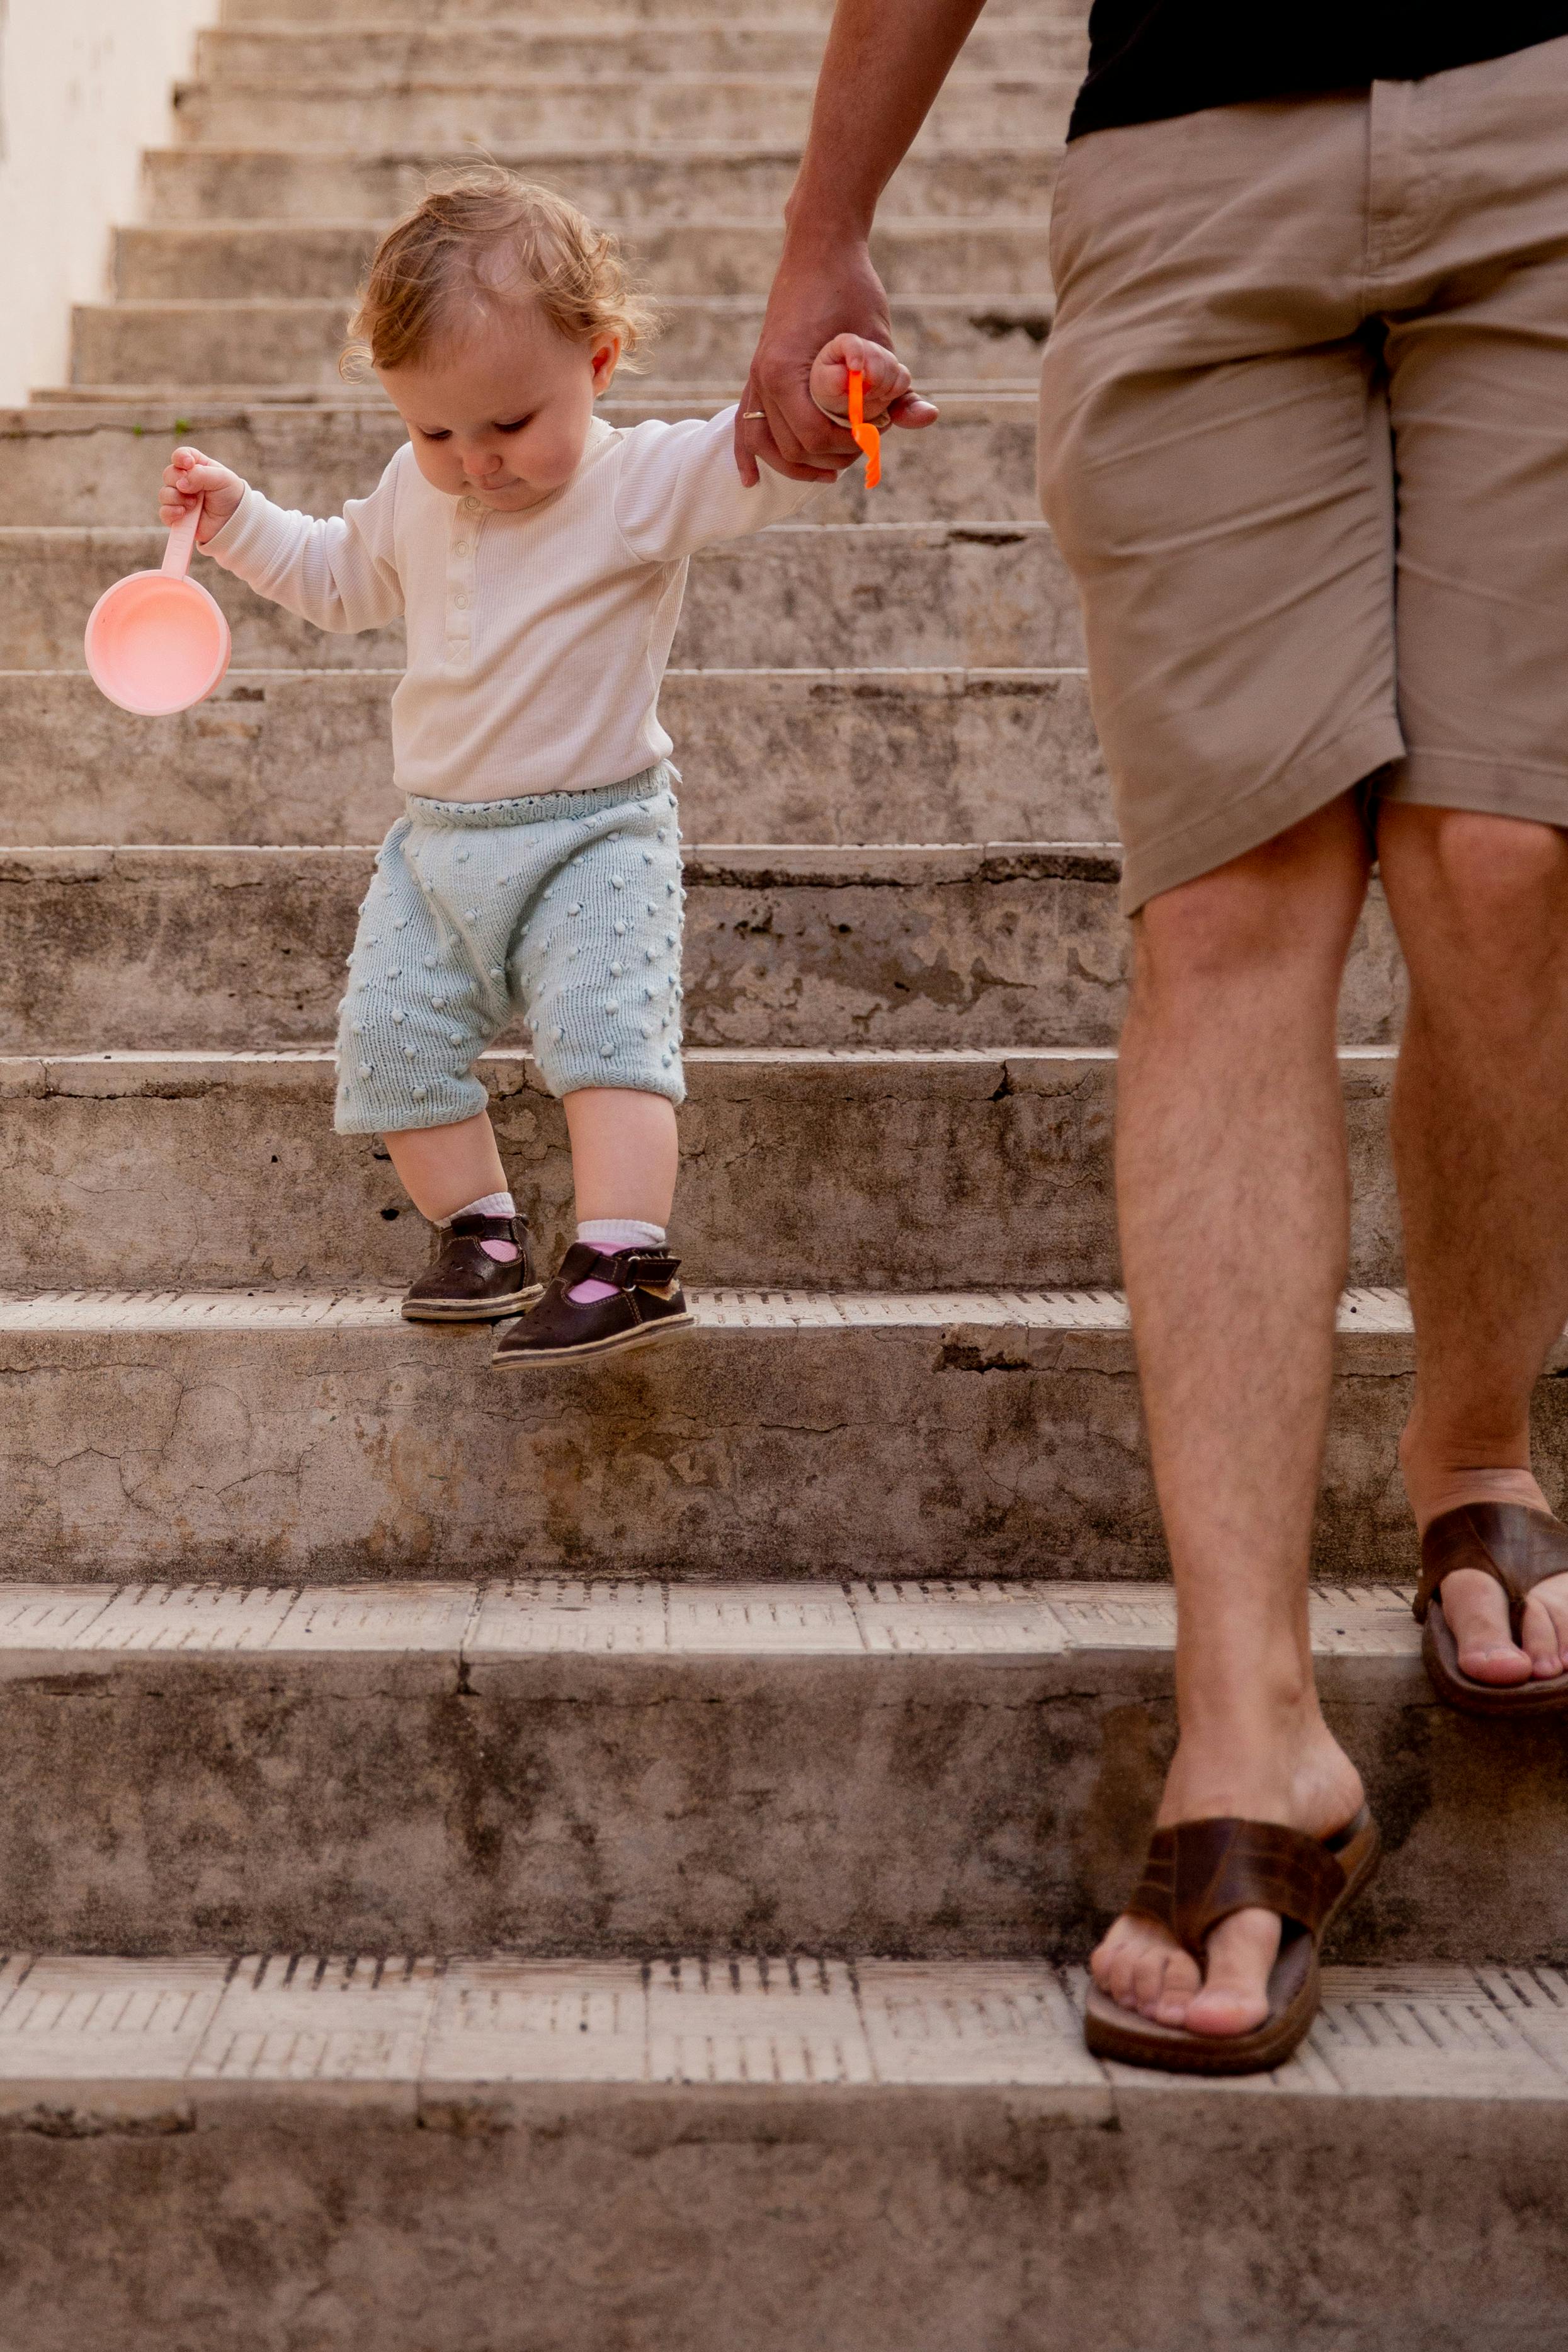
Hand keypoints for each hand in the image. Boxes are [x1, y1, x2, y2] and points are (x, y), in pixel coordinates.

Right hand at [159, 446, 245, 540]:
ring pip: (164, 494)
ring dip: (176, 498)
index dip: (180, 457)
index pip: (180, 455)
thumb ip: (200, 475)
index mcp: (197, 466)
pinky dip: (170, 512)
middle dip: (177, 480)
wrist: (236, 522)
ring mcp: (181, 499)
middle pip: (168, 474)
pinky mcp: (178, 517)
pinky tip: (183, 513)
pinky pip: (164, 513)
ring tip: (194, 505)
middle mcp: (186, 481)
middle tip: (192, 490)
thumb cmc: (231, 496)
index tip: (188, 464)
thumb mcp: (222, 479)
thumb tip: (180, 484)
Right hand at [735, 236, 933, 485]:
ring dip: (799, 466)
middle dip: (833, 455)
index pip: (815, 436)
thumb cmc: (852, 289)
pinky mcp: (757, 377)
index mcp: (786, 371)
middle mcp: (763, 379)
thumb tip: (927, 418)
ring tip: (831, 472)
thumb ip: (899, 387)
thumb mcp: (879, 341)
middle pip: (794, 448)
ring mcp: (756, 379)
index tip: (877, 427)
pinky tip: (750, 481)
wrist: (819, 250)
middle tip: (866, 441)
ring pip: (768, 446)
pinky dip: (747, 456)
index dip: (850, 443)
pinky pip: (743, 426)